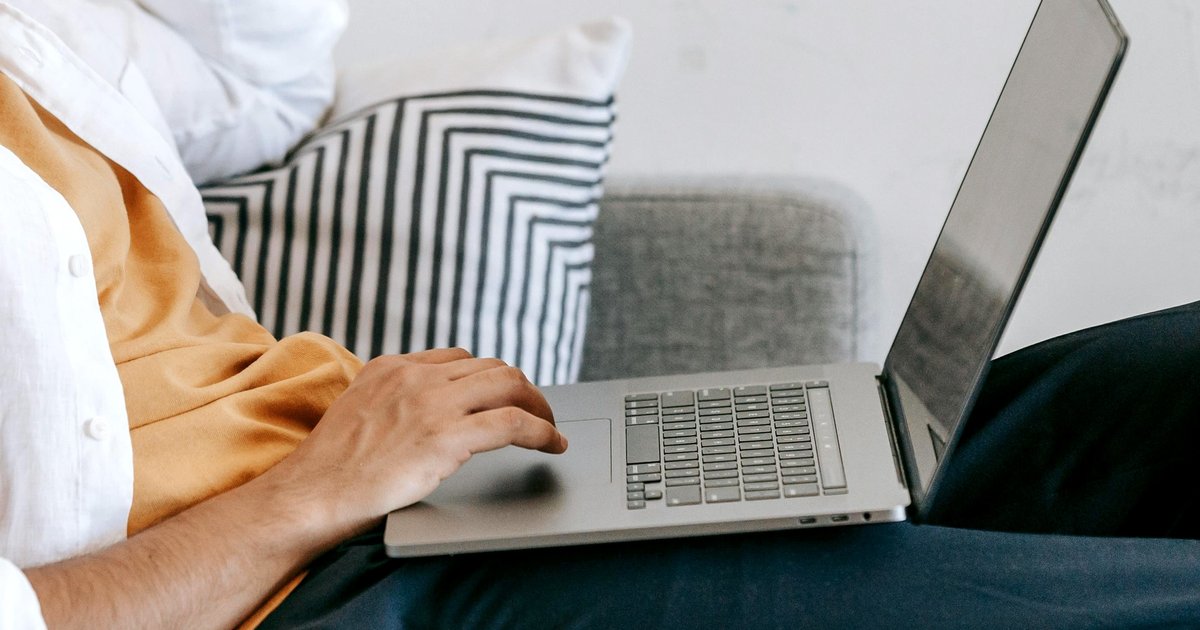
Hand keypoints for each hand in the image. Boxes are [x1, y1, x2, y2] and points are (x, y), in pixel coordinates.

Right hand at [268, 348, 566, 538]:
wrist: (311, 495)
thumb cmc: (330, 469)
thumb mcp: (358, 413)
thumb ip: (392, 402)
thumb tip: (423, 416)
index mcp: (392, 368)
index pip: (458, 358)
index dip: (488, 378)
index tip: (504, 395)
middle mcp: (415, 377)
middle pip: (491, 367)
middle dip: (522, 387)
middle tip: (538, 410)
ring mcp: (432, 403)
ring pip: (510, 386)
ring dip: (539, 405)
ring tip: (550, 426)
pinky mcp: (447, 437)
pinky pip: (514, 423)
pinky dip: (542, 431)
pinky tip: (552, 444)